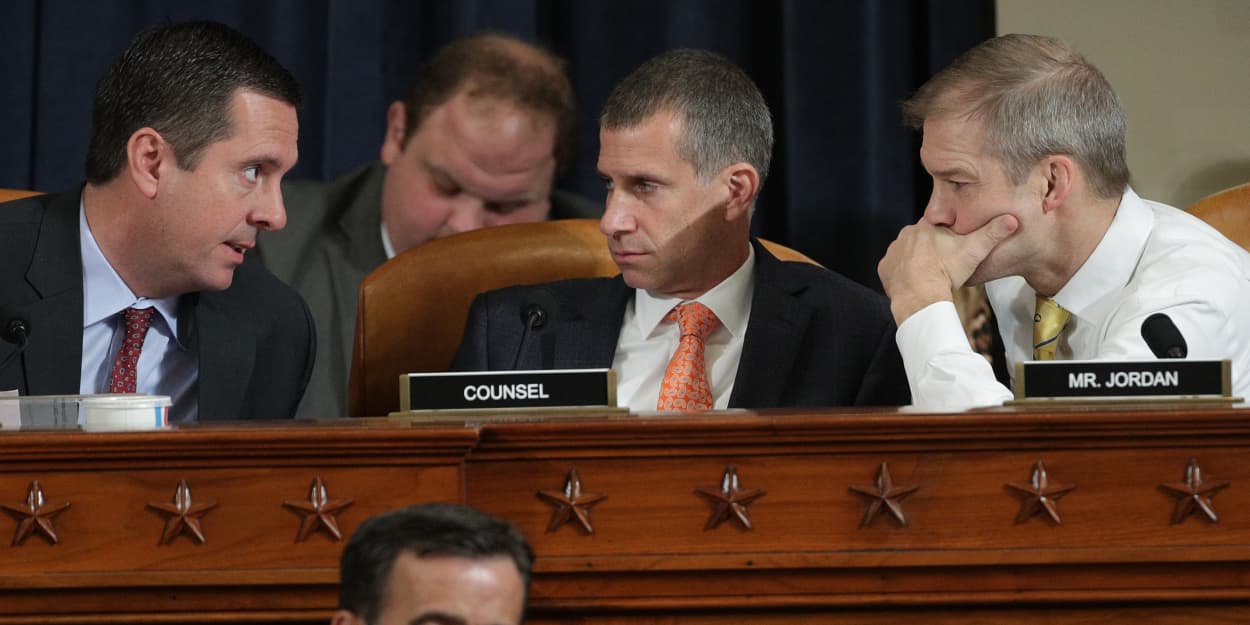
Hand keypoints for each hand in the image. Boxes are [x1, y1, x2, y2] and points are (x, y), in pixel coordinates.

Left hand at [877, 214, 1017, 323]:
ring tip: (931, 274)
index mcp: (925, 225)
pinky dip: (903, 273)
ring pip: (907, 252)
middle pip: (921, 238)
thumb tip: (1013, 219)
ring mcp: (892, 252)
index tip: (954, 246)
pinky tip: (915, 281)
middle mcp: (905, 235)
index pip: (938, 224)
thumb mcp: (975, 250)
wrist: (921, 297)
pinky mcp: (884, 269)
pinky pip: (894, 268)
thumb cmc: (946, 272)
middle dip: (932, 248)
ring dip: (917, 260)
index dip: (948, 234)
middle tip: (944, 263)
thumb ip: (993, 233)